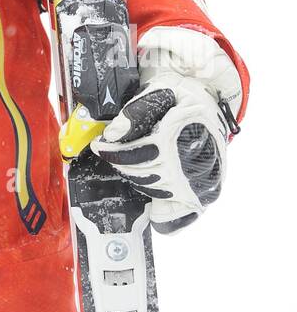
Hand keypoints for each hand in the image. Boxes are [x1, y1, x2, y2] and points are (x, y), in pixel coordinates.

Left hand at [88, 27, 241, 232]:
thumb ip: (137, 111)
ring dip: (135, 179)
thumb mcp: (162, 92)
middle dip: (120, 164)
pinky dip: (161, 217)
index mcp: (181, 138)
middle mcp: (193, 166)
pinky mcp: (204, 197)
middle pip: (141, 175)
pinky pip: (176, 219)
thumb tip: (113, 134)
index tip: (99, 146)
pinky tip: (150, 205)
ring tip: (127, 164)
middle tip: (108, 153)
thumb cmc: (184, 99)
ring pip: (153, 192)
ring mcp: (200, 185)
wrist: (211, 106)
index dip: (112, 152)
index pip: (136, 155)